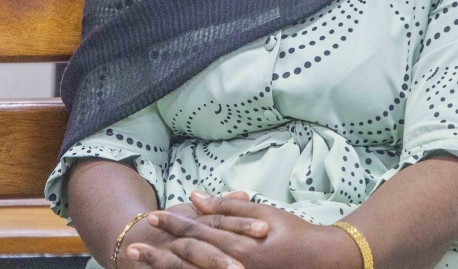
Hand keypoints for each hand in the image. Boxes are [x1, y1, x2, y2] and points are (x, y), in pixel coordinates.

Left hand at [129, 192, 360, 268]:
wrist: (321, 261)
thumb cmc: (294, 233)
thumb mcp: (263, 213)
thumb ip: (228, 207)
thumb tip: (195, 197)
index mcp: (239, 245)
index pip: (199, 232)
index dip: (174, 225)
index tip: (153, 218)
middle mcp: (234, 266)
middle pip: (190, 258)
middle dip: (162, 251)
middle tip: (136, 244)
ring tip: (142, 262)